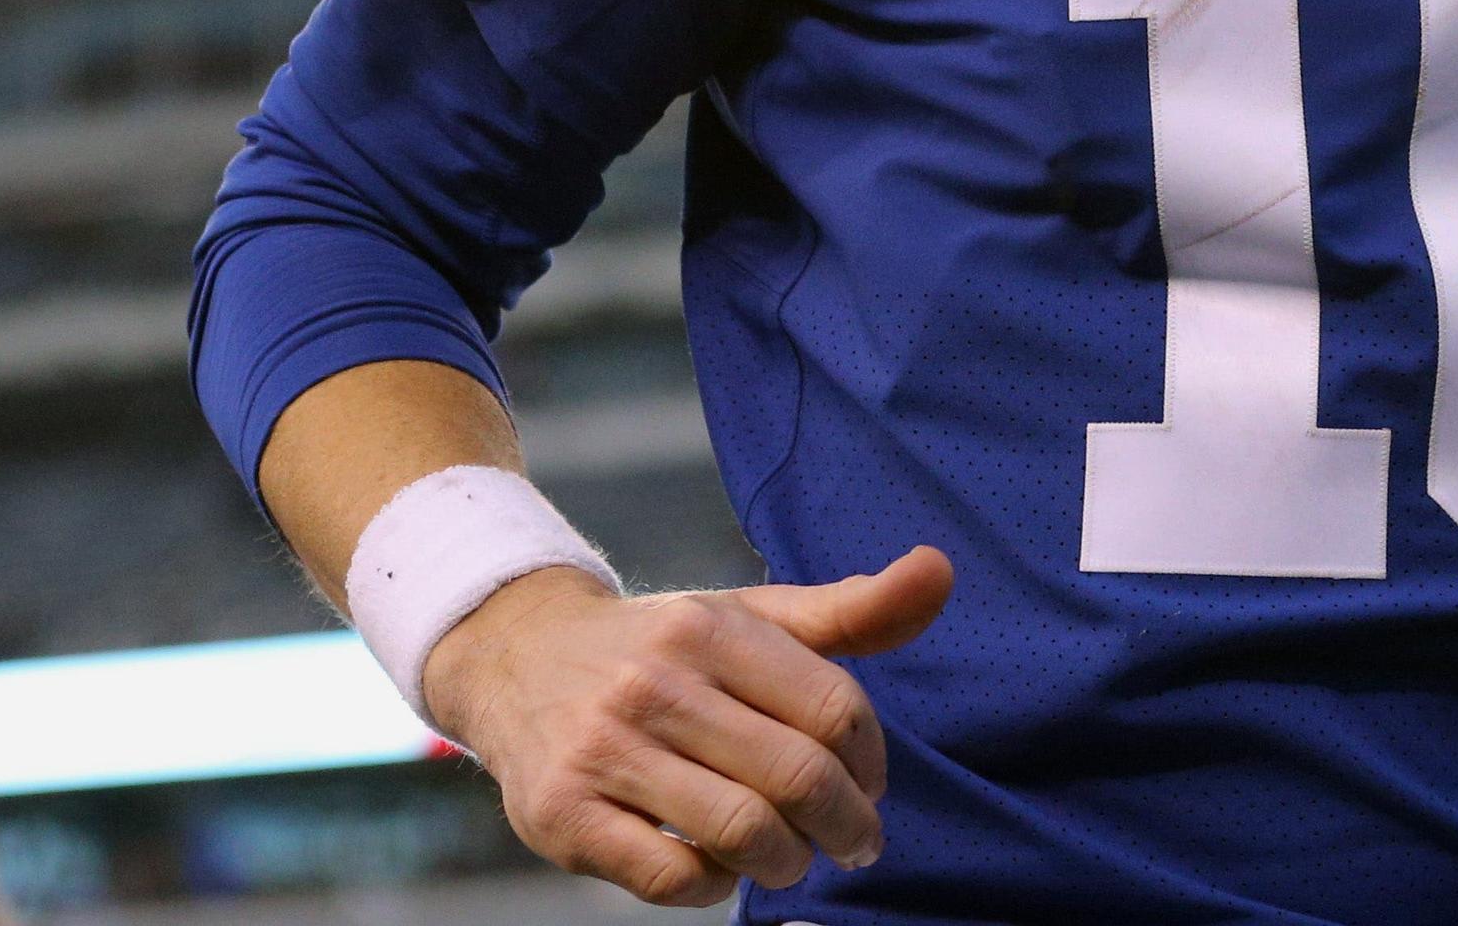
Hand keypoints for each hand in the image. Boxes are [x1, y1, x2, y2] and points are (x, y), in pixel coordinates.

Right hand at [424, 547, 953, 905]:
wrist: (516, 657)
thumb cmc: (661, 647)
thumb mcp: (749, 615)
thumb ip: (850, 610)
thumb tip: (940, 571)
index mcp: (712, 628)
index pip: (833, 707)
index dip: (871, 761)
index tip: (872, 785)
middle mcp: (655, 684)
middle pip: (795, 776)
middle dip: (846, 824)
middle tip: (856, 842)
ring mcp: (603, 751)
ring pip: (740, 831)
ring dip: (788, 861)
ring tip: (792, 858)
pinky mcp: (563, 815)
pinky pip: (669, 876)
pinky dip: (713, 885)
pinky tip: (719, 866)